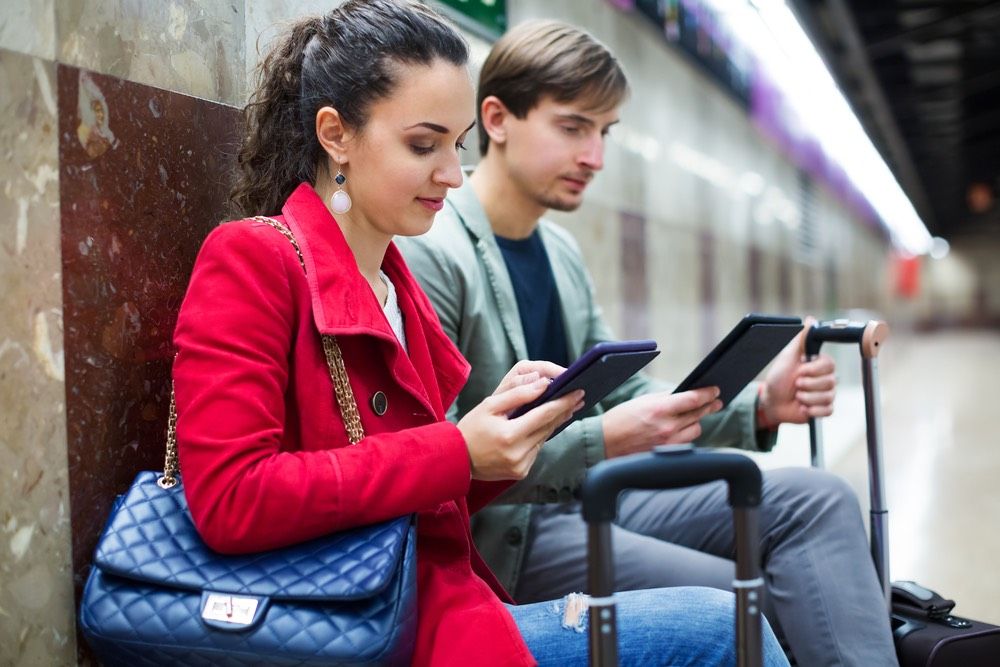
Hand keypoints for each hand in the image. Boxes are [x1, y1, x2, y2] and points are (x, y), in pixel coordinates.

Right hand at [458, 362, 583, 480]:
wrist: (455, 459)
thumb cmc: (471, 428)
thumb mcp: (490, 405)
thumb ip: (518, 393)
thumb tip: (543, 383)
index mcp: (509, 436)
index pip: (544, 415)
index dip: (563, 402)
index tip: (578, 391)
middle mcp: (518, 454)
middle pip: (548, 427)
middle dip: (564, 410)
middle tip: (578, 396)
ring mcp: (520, 466)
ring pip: (544, 438)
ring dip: (553, 423)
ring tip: (566, 408)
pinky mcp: (521, 473)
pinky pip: (536, 450)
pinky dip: (539, 437)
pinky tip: (543, 426)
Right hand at [601, 387, 722, 457]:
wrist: (606, 442)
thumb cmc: (621, 419)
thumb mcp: (643, 401)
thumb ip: (666, 398)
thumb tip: (686, 393)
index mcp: (660, 409)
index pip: (693, 400)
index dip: (707, 394)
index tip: (715, 390)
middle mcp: (667, 427)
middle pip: (698, 414)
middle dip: (709, 406)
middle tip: (716, 401)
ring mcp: (669, 442)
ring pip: (695, 429)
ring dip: (695, 421)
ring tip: (693, 416)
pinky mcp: (667, 453)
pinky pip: (686, 441)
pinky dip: (685, 434)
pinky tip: (681, 429)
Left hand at [759, 317, 836, 425]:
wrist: (771, 401)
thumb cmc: (779, 378)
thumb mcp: (788, 356)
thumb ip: (801, 339)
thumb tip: (810, 320)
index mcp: (818, 365)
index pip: (829, 364)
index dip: (814, 370)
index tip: (800, 370)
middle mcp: (824, 378)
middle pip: (830, 381)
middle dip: (807, 384)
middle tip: (795, 384)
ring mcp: (825, 394)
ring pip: (828, 396)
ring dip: (807, 397)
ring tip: (796, 396)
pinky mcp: (823, 409)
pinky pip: (828, 410)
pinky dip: (813, 410)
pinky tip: (802, 407)